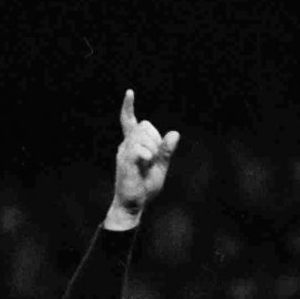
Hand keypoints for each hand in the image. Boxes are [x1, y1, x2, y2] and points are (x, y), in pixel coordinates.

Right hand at [106, 90, 179, 226]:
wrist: (132, 205)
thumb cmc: (144, 187)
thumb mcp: (160, 168)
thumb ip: (166, 152)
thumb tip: (175, 133)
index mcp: (132, 145)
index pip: (129, 122)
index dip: (128, 108)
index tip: (129, 92)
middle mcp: (126, 145)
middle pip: (145, 125)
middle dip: (155, 139)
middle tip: (153, 159)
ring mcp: (124, 152)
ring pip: (143, 135)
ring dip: (152, 149)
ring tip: (147, 164)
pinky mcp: (125, 161)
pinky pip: (140, 149)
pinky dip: (148, 156)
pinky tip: (145, 165)